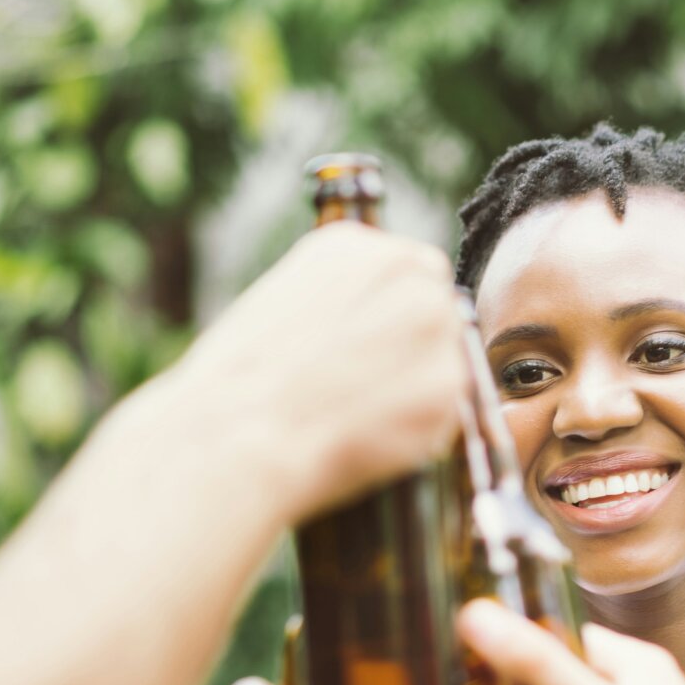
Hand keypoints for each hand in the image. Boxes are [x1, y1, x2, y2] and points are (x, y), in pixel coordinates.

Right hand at [182, 224, 465, 521]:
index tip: (369, 349)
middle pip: (438, 314)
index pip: (412, 274)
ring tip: (356, 416)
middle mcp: (408, 276)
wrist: (239, 431)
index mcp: (360, 247)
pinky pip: (445, 415)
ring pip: (444, 366)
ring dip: (414, 394)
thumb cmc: (240, 382)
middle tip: (364, 390)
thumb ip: (340, 303)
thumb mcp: (283, 306)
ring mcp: (435, 331)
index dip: (393, 319)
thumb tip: (370, 330)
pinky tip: (367, 437)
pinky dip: (416, 434)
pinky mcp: (445, 388)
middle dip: (412, 354)